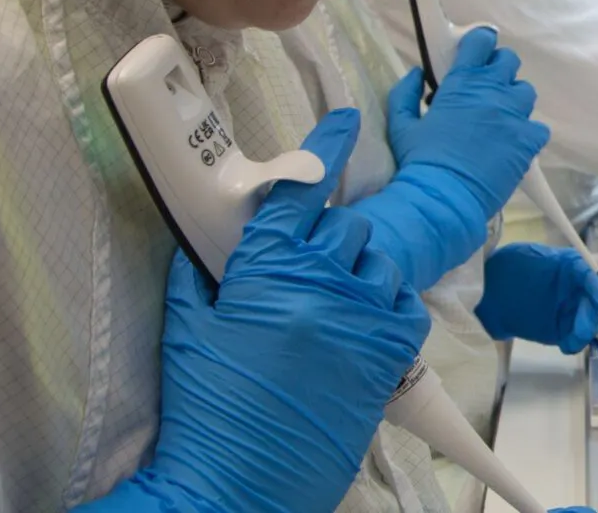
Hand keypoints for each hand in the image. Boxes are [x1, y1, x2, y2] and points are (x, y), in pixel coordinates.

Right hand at [82, 109, 429, 512]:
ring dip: (366, 268)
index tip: (345, 120)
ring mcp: (362, 317)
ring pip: (384, 260)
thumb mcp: (190, 330)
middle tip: (320, 254)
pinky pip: (407, 304)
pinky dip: (391, 304)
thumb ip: (201, 276)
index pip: (304, 188)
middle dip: (336, 230)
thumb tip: (206, 244)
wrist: (239, 479)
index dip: (326, 147)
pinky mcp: (390, 354)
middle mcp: (322, 283)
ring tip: (340, 294)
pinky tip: (367, 319)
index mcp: (268, 268)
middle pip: (350, 223)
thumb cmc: (208, 409)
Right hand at [358, 27, 550, 288]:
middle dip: (498, 68)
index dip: (480, 41)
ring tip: (499, 116)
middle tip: (486, 86)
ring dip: (513, 98)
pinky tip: (512, 142)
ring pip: (525, 92)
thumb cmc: (419, 161)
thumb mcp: (401, 124)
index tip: (477, 50)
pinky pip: (538, 127)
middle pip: (509, 61)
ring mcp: (515, 116)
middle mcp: (493, 93)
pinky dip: (528, 132)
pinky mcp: (529, 141)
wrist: (445, 198)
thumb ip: (405, 93)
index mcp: (462, 84)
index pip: (481, 41)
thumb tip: (415, 73)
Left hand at [475, 243, 597, 353]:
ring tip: (573, 341)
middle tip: (584, 329)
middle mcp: (573, 288)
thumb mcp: (524, 256)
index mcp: (567, 266)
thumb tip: (577, 270)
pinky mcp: (558, 329)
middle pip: (593, 302)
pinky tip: (568, 345)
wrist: (482, 294)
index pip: (589, 275)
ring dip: (586, 331)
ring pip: (588, 321)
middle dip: (592, 315)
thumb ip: (548, 264)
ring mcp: (567, 309)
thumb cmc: (504, 268)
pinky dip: (575, 342)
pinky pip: (573, 337)